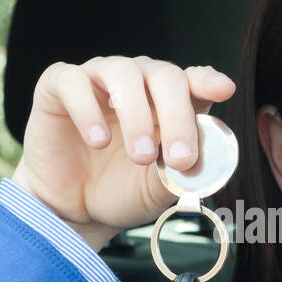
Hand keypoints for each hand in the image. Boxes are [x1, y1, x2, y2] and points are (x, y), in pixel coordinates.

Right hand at [10, 55, 235, 249]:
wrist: (71, 210)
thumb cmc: (121, 190)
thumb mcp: (160, 189)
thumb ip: (184, 173)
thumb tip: (204, 162)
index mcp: (168, 101)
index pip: (193, 80)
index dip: (208, 81)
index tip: (223, 90)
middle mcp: (137, 82)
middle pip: (164, 75)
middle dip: (176, 115)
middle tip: (179, 158)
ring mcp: (98, 79)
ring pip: (122, 71)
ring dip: (136, 113)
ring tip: (140, 156)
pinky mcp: (58, 86)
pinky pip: (73, 80)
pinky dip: (87, 108)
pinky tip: (97, 140)